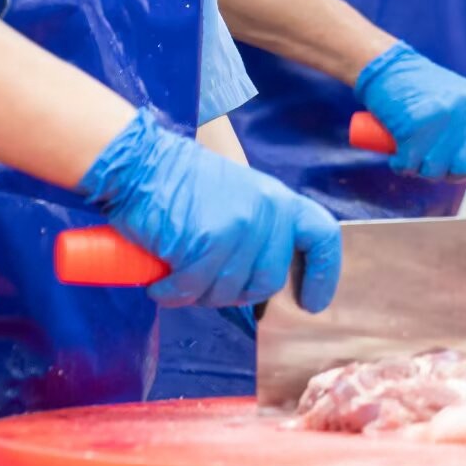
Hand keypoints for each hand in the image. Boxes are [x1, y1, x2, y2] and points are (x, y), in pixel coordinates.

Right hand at [79, 110, 341, 311]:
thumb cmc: (182, 183)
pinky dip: (172, 294)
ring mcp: (240, 228)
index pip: (321, 236)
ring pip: (228, 292)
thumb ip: (260, 228)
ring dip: (198, 295)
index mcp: (279, 199)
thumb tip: (264, 279)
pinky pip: (193, 290)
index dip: (322, 274)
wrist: (142, 163)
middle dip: (235, 294)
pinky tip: (160, 283)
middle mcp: (267, 213)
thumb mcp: (238, 196)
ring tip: (176, 275)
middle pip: (268, 281)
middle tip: (203, 284)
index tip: (312, 302)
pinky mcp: (208, 243)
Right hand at [355, 42, 465, 191]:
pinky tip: (401, 145)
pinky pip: (410, 166)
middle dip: (448, 171)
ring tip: (417, 144)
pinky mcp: (416, 125)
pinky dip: (402, 163)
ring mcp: (445, 116)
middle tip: (435, 154)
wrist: (391, 69)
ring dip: (422, 167)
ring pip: (436, 171)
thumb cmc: (429, 94)